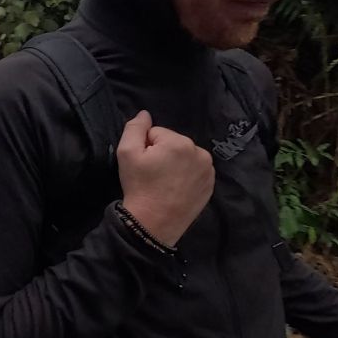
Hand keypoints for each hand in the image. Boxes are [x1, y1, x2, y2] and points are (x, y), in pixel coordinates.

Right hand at [117, 111, 214, 246]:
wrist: (153, 223)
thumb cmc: (139, 187)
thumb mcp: (127, 153)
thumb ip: (135, 128)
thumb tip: (145, 113)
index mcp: (179, 142)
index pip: (156, 133)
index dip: (146, 147)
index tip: (144, 165)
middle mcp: (199, 152)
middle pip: (172, 144)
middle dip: (162, 154)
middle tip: (152, 175)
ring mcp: (208, 170)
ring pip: (184, 157)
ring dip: (175, 164)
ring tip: (164, 183)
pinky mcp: (211, 185)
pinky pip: (194, 171)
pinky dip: (185, 176)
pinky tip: (175, 189)